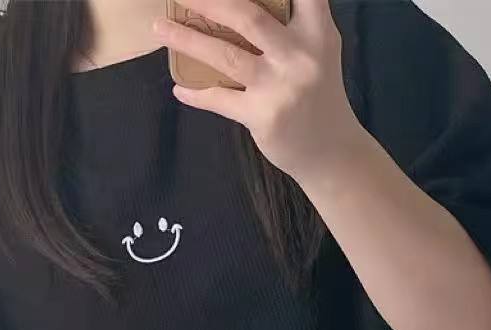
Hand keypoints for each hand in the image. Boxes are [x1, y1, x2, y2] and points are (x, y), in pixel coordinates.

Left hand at [153, 0, 366, 180]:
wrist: (331, 152)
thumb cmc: (318, 97)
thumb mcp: (317, 54)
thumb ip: (292, 28)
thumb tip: (234, 10)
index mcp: (317, 33)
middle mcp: (300, 55)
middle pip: (247, 16)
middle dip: (208, 1)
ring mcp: (280, 87)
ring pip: (225, 55)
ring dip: (187, 39)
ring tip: (159, 27)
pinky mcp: (263, 117)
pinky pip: (221, 100)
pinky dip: (197, 95)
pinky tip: (179, 89)